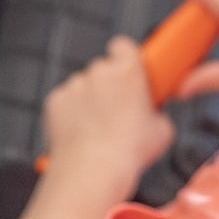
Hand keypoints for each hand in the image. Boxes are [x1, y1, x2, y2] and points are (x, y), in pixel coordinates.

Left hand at [43, 36, 174, 186]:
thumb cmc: (128, 153)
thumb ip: (159, 112)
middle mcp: (98, 72)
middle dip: (109, 83)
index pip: (124, 45)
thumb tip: (154, 115)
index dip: (127, 58)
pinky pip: (65, 100)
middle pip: (103, 68)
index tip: (132, 72)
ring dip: (90, 98)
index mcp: (128, 71)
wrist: (91, 173)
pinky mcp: (54, 101)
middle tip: (119, 108)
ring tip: (99, 126)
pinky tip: (82, 132)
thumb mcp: (164, 131)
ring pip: (83, 85)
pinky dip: (71, 112)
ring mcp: (74, 86)